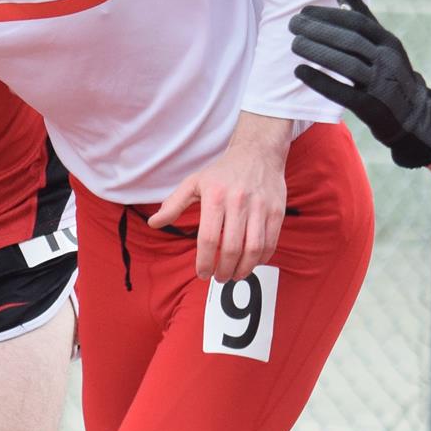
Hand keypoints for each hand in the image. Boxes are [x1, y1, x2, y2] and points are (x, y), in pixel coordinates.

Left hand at [149, 114, 288, 280]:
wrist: (258, 152)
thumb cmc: (223, 172)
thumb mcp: (194, 182)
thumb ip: (173, 204)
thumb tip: (154, 223)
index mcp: (215, 196)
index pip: (209, 238)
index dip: (205, 261)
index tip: (202, 273)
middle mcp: (239, 202)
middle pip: (232, 248)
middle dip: (224, 270)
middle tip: (218, 278)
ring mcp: (260, 207)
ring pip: (254, 249)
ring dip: (243, 269)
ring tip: (234, 275)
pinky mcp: (276, 211)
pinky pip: (270, 242)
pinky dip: (261, 259)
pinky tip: (251, 263)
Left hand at [290, 0, 430, 167]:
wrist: (414, 115)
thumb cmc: (391, 73)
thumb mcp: (383, 43)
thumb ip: (363, 17)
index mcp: (389, 43)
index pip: (357, 23)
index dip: (330, 15)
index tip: (305, 11)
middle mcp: (387, 61)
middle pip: (350, 41)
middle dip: (319, 30)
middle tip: (293, 24)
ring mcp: (381, 84)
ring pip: (346, 64)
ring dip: (318, 52)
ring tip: (294, 43)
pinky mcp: (370, 107)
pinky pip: (342, 92)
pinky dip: (320, 80)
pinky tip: (299, 71)